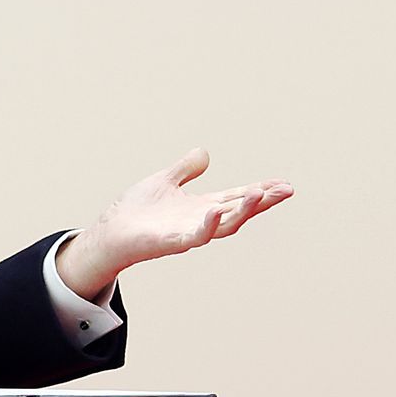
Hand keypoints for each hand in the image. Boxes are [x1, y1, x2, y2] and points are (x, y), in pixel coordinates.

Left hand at [55, 148, 293, 300]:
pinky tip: (216, 211)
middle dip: (263, 201)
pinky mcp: (172, 243)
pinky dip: (207, 226)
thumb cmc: (134, 211)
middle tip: (287, 190)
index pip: (237, 197)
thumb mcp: (164, 182)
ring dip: (244, 211)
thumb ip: (184, 170)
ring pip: (225, 225)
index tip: (283, 184)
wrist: (109, 232)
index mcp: (201, 206)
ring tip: (262, 194)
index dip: (260, 190)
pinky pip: (195, 237)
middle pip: (239, 211)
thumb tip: (204, 153)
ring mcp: (188, 232)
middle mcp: (200, 220)